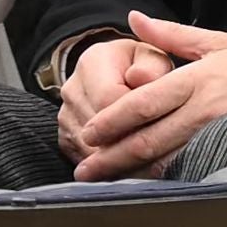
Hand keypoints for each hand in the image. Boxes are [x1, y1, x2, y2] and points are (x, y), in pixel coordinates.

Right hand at [52, 33, 173, 162]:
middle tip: (160, 145)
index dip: (137, 114)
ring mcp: (65, 117)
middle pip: (100, 129)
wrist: (112, 77)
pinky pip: (87, 161)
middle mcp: (72, 90)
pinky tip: (132, 163)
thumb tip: (143, 78)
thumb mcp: (151, 58)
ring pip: (92, 151)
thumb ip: (152, 65)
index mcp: (92, 62)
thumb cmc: (138, 69)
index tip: (161, 118)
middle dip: (131, 140)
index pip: (109, 97)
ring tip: (149, 155)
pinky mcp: (66, 140)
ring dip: (121, 158)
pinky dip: (110, 167)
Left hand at [67, 12, 226, 182]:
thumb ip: (171, 34)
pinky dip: (167, 181)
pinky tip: (147, 189)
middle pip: (149, 138)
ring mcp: (220, 135)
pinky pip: (193, 170)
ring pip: (168, 160)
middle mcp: (205, 109)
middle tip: (85, 169)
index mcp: (197, 80)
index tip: (88, 133)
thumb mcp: (216, 42)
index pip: (143, 104)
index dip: (112, 121)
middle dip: (113, 156)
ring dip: (133, 173)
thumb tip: (134, 18)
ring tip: (106, 184)